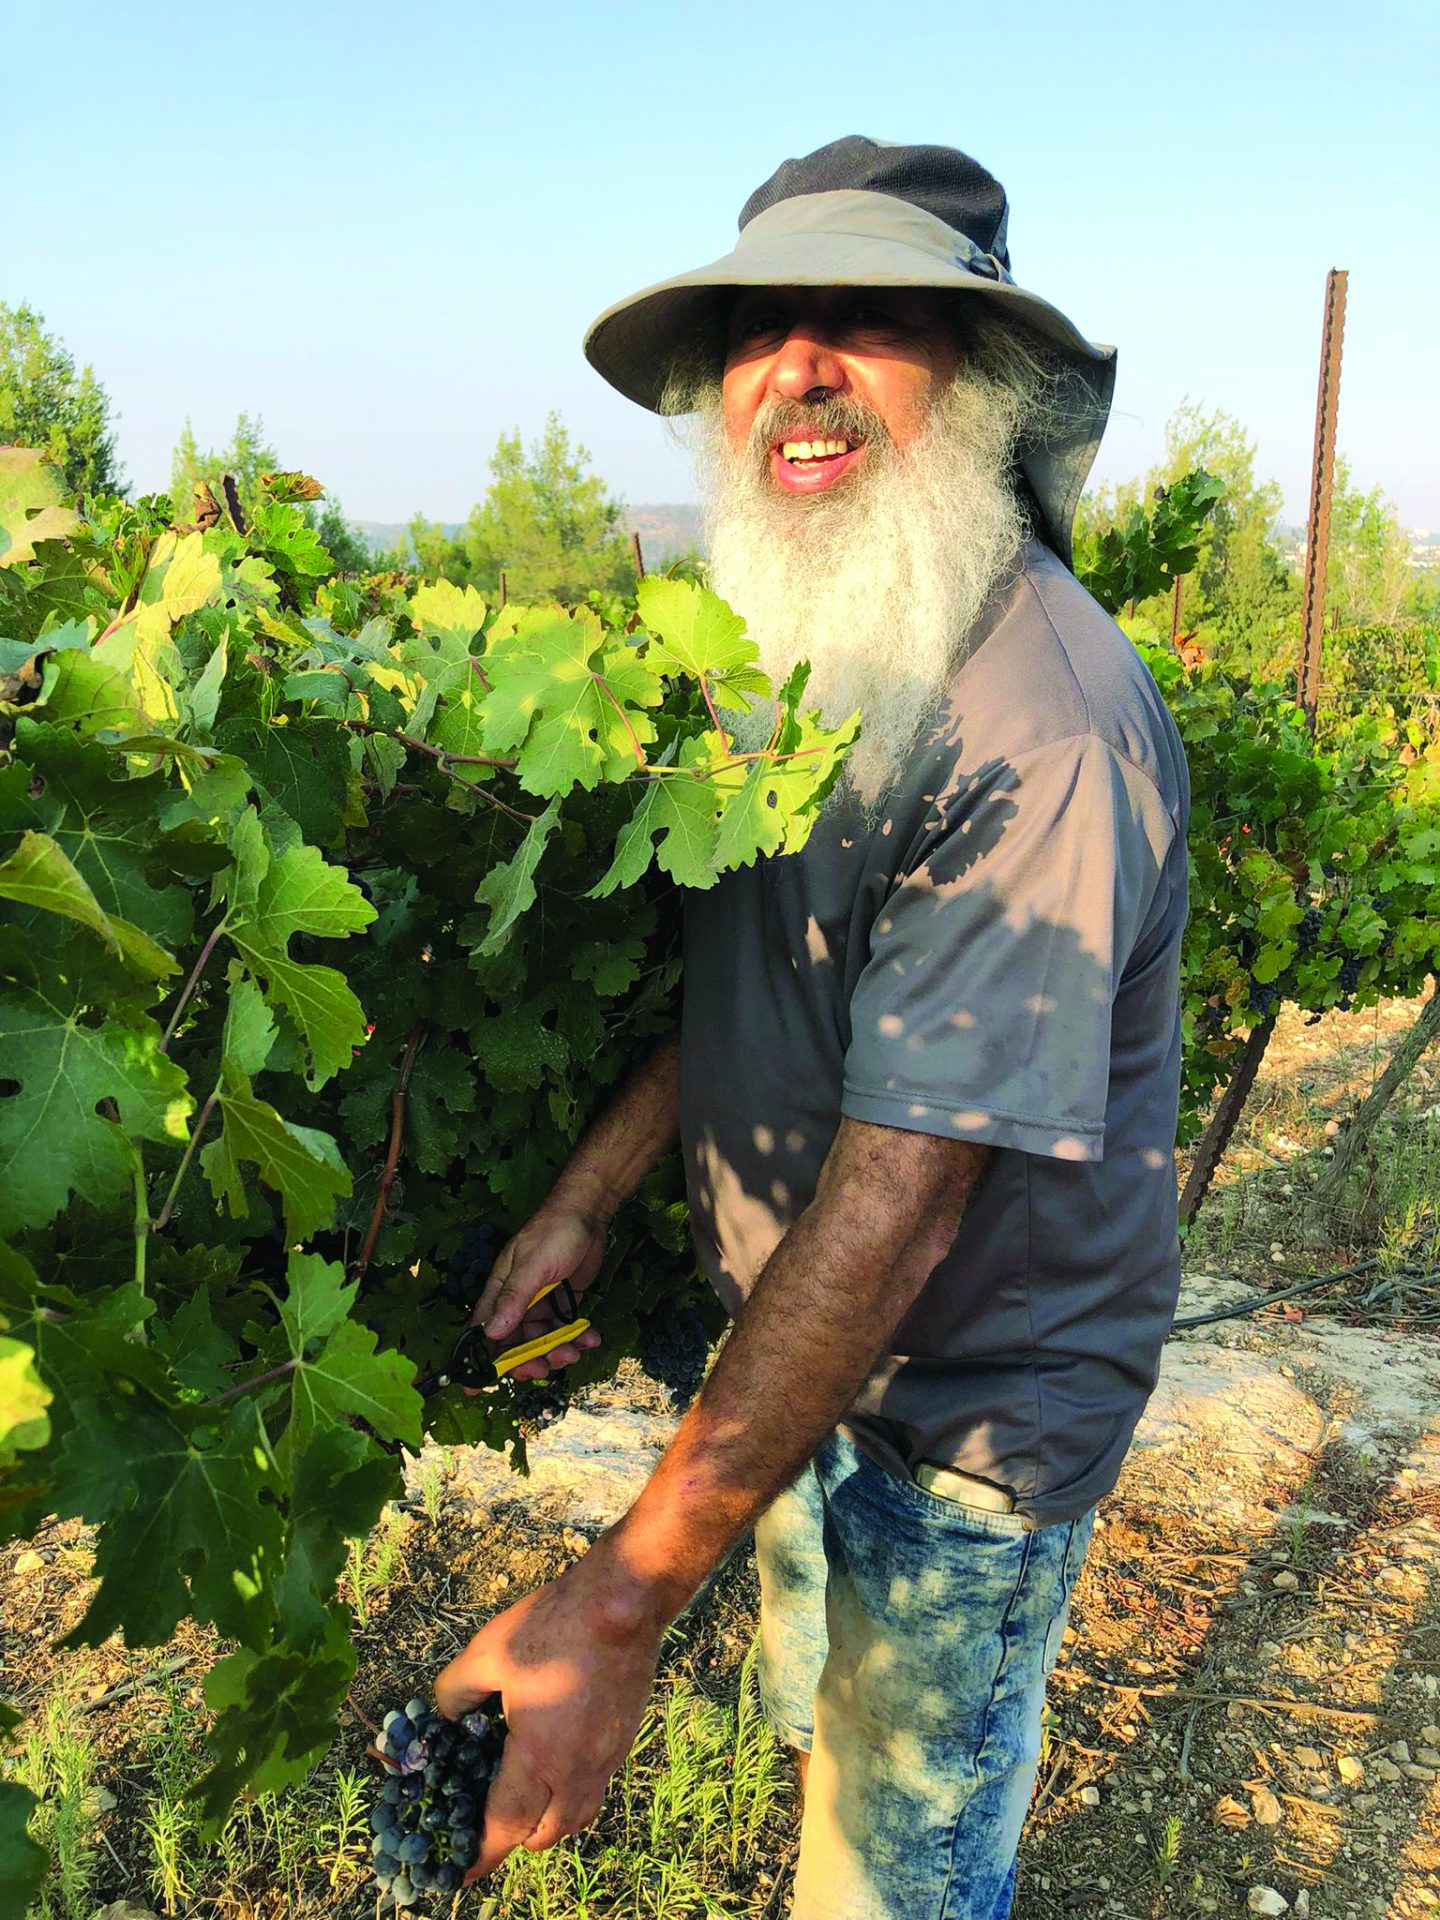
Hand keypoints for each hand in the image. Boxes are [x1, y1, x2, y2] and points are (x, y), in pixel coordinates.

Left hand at [433, 1549, 664, 1877]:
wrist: (625, 1601)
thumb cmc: (554, 1624)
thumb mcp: (487, 1652)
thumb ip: (455, 1692)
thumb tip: (445, 1717)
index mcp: (539, 1756)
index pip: (506, 1827)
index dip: (481, 1855)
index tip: (462, 1872)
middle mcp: (577, 1769)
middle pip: (547, 1835)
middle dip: (515, 1840)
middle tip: (489, 1824)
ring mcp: (608, 1757)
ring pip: (578, 1817)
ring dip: (549, 1822)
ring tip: (526, 1802)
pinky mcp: (625, 1739)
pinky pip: (596, 1788)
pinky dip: (572, 1795)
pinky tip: (558, 1764)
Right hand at [470, 1202, 606, 1383]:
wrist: (588, 1214)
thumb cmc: (554, 1233)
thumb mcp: (532, 1265)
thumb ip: (513, 1299)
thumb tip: (490, 1333)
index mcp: (499, 1291)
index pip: (480, 1331)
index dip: (478, 1360)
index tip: (477, 1388)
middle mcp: (516, 1302)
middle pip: (514, 1345)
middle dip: (528, 1361)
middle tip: (547, 1367)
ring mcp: (539, 1304)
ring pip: (541, 1341)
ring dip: (557, 1352)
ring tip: (576, 1350)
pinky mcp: (561, 1303)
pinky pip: (564, 1331)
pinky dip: (576, 1339)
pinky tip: (591, 1338)